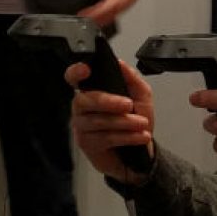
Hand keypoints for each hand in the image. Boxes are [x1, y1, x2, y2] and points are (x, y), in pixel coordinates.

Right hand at [66, 59, 154, 182]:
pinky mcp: (88, 145)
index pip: (74, 78)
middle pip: (84, 100)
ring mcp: (82, 127)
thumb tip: (120, 63)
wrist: (141, 152)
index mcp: (92, 92)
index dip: (75, 72)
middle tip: (129, 105)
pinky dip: (126, 136)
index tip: (86, 70)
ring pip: (97, 121)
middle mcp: (82, 108)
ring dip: (124, 122)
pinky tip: (140, 137)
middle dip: (108, 102)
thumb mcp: (141, 97)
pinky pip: (105, 138)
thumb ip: (132, 79)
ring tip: (142, 124)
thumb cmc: (136, 121)